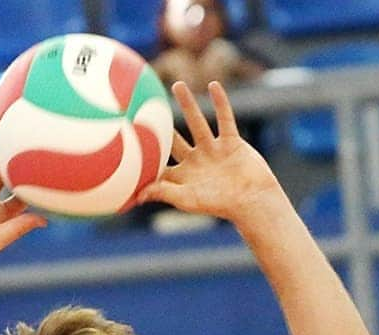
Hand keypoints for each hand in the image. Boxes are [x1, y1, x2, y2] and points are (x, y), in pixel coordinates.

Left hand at [137, 81, 281, 224]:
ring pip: (198, 122)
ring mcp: (214, 150)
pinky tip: (213, 85)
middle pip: (175, 140)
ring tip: (177, 84)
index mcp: (184, 177)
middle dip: (162, 128)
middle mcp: (197, 161)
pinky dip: (221, 102)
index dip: (146, 157)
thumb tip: (136, 196)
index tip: (128, 142)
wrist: (251, 200)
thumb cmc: (218, 205)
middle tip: (147, 108)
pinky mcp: (231, 142)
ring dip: (188, 104)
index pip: (161, 165)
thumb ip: (163, 192)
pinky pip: (225, 118)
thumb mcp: (186, 199)